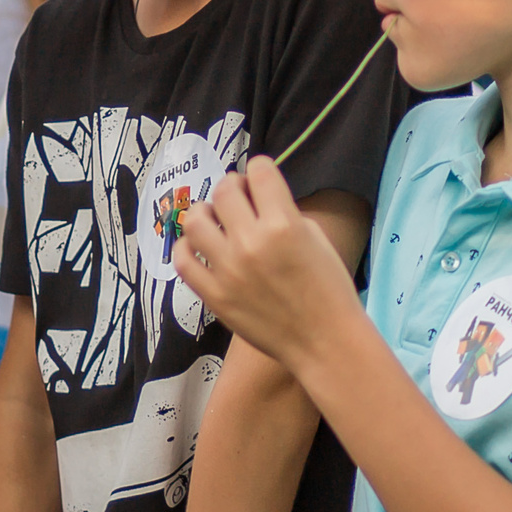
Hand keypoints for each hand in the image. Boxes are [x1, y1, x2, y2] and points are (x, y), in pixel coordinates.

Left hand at [171, 157, 358, 379]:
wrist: (324, 341)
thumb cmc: (329, 289)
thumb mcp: (316, 238)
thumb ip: (284, 212)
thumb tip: (256, 198)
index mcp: (284, 225)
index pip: (259, 171)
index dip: (260, 170)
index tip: (261, 180)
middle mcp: (251, 243)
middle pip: (224, 191)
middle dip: (233, 187)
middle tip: (239, 198)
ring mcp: (228, 270)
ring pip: (194, 220)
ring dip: (205, 213)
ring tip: (216, 220)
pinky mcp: (214, 295)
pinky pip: (182, 260)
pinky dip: (187, 247)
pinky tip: (199, 247)